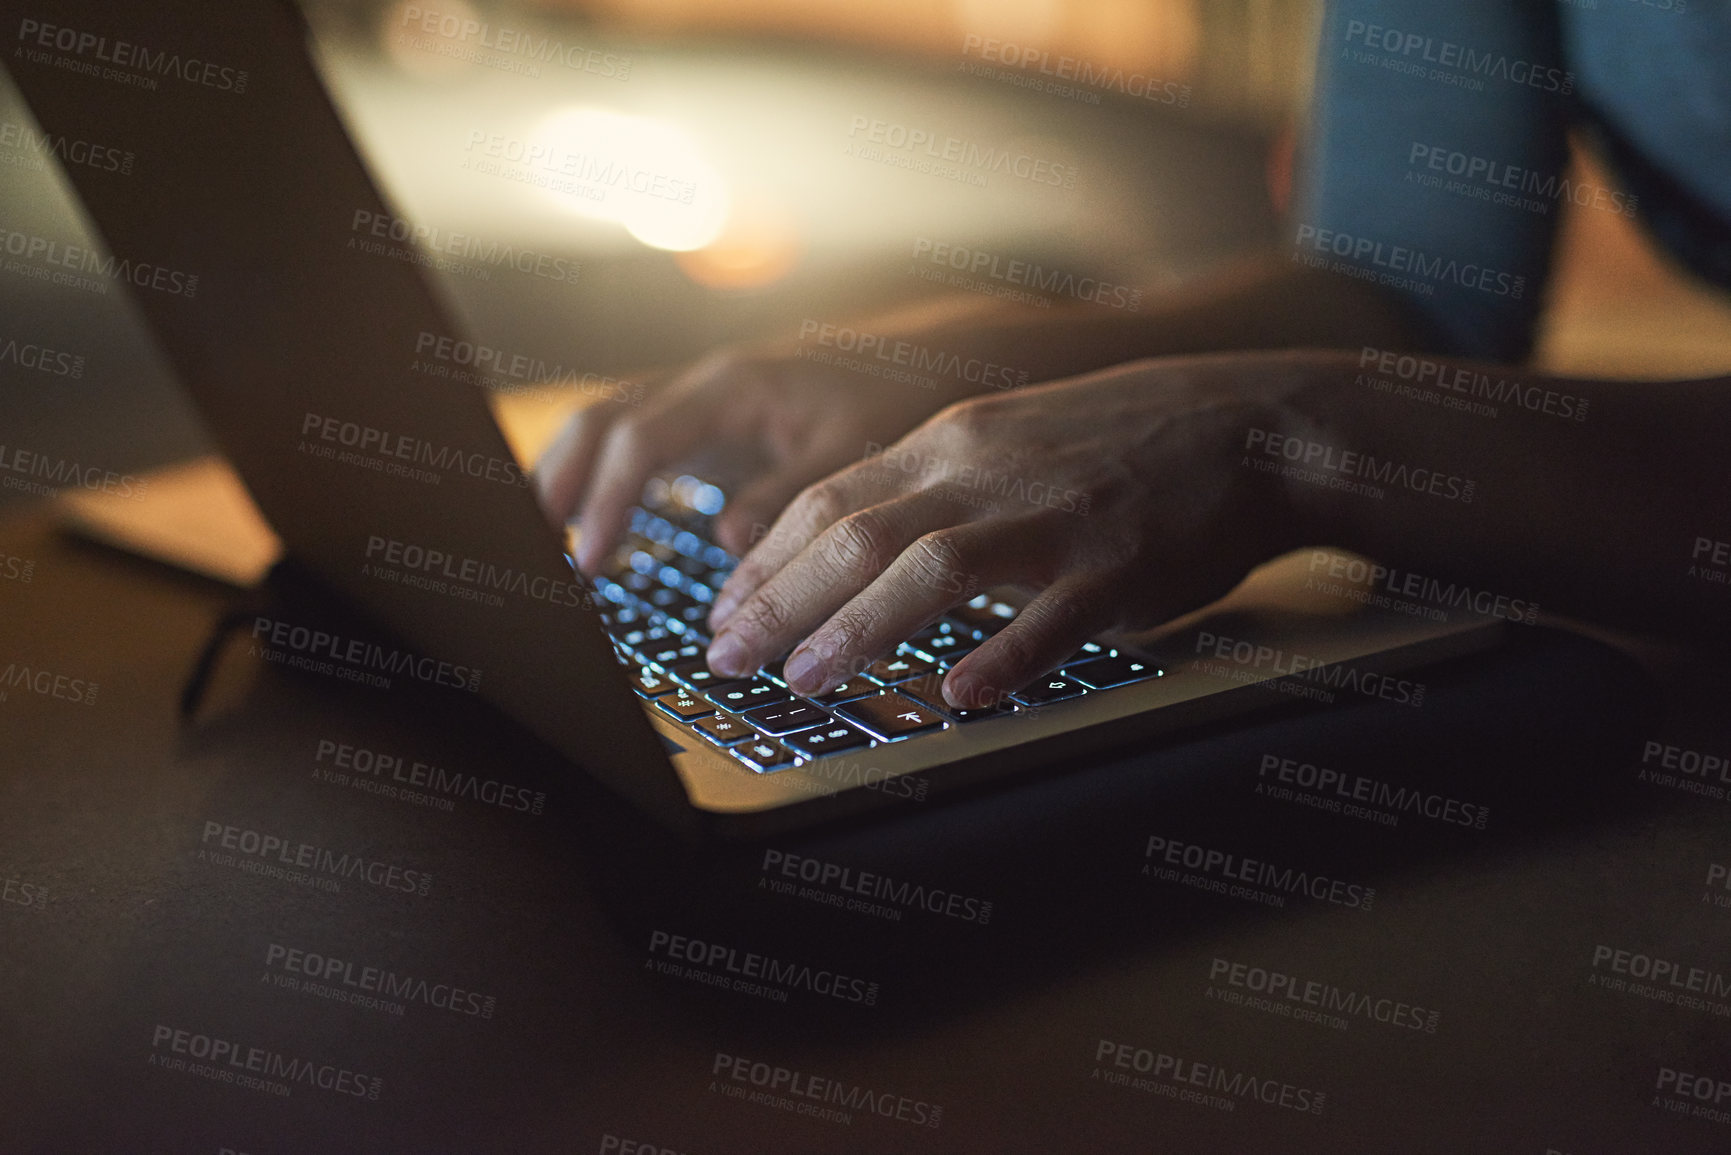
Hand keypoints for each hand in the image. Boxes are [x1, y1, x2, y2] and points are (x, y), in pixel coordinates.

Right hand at [533, 342, 984, 573]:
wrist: (922, 358)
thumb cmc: (893, 399)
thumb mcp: (850, 453)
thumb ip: (788, 496)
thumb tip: (727, 545)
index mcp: (731, 386)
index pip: (639, 440)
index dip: (606, 501)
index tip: (590, 561)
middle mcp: (702, 383)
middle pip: (600, 422)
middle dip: (559, 483)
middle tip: (536, 553)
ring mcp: (699, 396)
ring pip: (607, 424)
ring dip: (568, 476)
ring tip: (543, 541)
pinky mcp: (707, 418)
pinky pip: (633, 436)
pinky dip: (601, 474)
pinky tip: (589, 520)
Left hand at [704, 353, 1323, 707]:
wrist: (1244, 424)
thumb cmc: (1116, 443)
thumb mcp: (1005, 440)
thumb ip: (930, 486)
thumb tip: (847, 543)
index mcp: (951, 442)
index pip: (830, 499)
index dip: (767, 560)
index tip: (721, 611)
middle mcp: (986, 470)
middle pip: (858, 531)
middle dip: (778, 598)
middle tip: (724, 657)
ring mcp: (1054, 515)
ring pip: (935, 564)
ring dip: (858, 625)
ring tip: (803, 677)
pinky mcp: (1120, 562)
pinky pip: (1055, 613)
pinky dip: (1003, 653)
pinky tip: (959, 695)